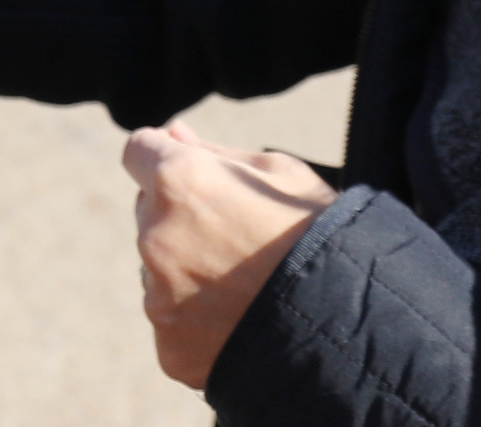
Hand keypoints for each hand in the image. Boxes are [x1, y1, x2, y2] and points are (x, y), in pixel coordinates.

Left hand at [126, 122, 335, 389]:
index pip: (138, 150)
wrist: (342, 317)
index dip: (163, 156)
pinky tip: (236, 315)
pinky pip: (171, 320)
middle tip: (231, 230)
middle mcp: (155, 237)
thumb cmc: (313, 229)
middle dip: (176, 213)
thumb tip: (172, 134)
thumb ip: (212, 151)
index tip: (185, 170)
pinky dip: (194, 317)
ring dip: (182, 266)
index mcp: (178, 181)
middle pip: (147, 211)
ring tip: (241, 279)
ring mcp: (158, 298)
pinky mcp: (168, 346)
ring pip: (156, 268)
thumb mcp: (275, 170)